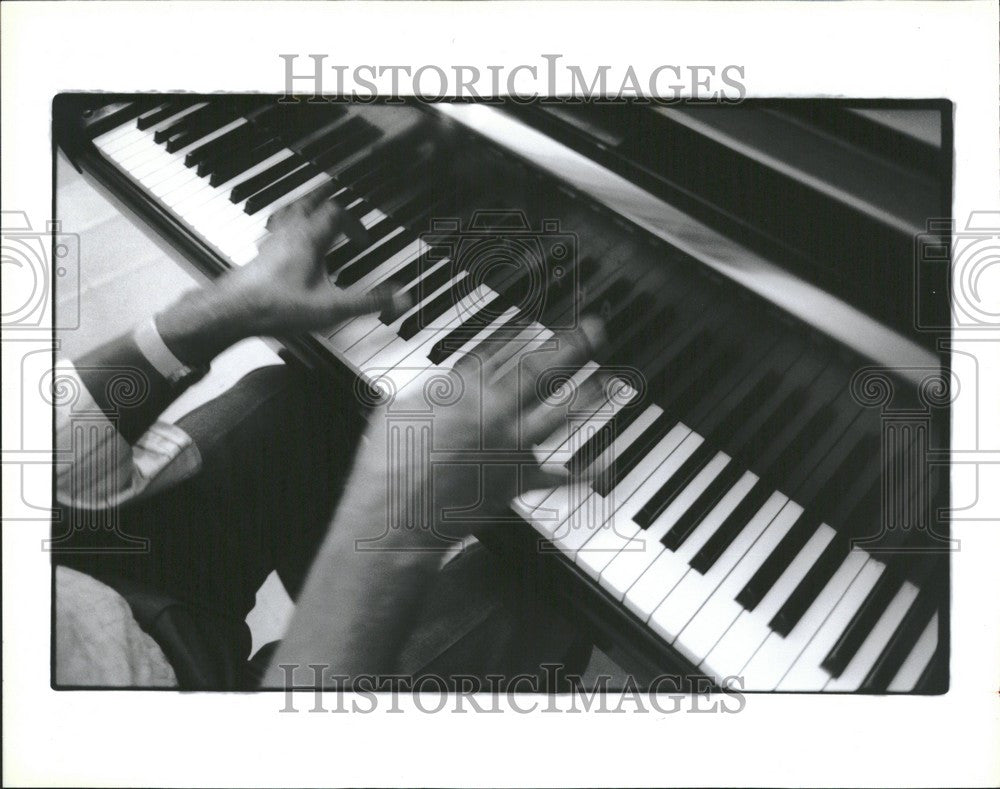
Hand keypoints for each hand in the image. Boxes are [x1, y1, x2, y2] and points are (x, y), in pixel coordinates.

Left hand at [155, 186, 406, 365]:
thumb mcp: (331, 308)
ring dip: (302, 205)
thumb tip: (400, 297)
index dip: (354, 222)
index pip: (336, 214)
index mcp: (309, 239)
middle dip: (324, 196)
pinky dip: (283, 225)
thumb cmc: (277, 307)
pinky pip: (273, 230)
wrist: (233, 312)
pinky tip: (282, 237)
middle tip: (333, 186)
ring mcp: (270, 242)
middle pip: (308, 202)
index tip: (362, 239)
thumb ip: (367, 302)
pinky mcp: (258, 255)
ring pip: (287, 212)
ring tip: (309, 203)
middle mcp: (288, 234)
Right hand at [341, 316, 606, 547]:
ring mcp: (509, 448)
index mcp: (462, 391)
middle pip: (540, 373)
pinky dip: (586, 471)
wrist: (396, 514)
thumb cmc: (387, 464)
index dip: (526, 331)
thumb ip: (428, 390)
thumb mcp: (396, 408)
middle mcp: (494, 414)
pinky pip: (558, 476)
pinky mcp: (516, 482)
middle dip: (571, 347)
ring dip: (587, 395)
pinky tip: (607, 459)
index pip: (501, 351)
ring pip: (558, 415)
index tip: (543, 318)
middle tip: (594, 330)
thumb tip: (443, 381)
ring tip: (608, 379)